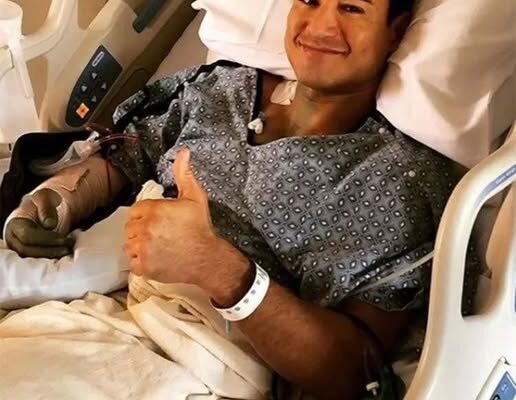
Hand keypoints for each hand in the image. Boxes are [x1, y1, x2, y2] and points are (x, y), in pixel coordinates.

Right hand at [4, 188, 74, 257]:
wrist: (46, 209)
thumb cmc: (44, 201)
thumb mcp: (45, 197)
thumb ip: (46, 207)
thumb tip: (49, 225)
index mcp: (14, 224)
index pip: (27, 236)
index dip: (46, 239)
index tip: (62, 237)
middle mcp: (14, 238)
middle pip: (28, 250)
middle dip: (49, 250)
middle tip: (67, 247)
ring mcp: (20, 247)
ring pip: (33, 258)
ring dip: (51, 256)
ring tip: (68, 251)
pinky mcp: (30, 253)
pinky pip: (38, 261)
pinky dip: (51, 259)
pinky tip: (64, 255)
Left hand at [124, 148, 221, 285]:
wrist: (207, 258)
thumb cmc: (200, 229)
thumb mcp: (195, 197)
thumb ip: (183, 174)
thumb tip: (182, 153)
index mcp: (154, 209)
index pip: (135, 210)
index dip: (146, 215)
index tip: (158, 221)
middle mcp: (145, 228)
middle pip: (130, 227)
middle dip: (141, 229)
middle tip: (159, 234)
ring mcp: (143, 249)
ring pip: (129, 244)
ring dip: (139, 245)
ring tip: (158, 246)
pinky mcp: (143, 266)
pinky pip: (132, 262)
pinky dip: (141, 261)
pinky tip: (156, 257)